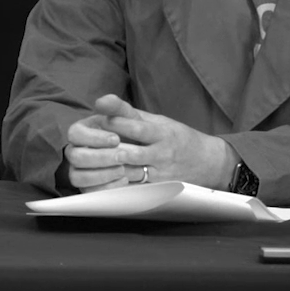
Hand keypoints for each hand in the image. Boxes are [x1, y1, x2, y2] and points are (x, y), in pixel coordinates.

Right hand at [61, 106, 126, 192]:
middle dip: (100, 157)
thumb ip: (116, 107)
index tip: (116, 138)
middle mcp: (75, 152)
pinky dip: (106, 187)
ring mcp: (78, 171)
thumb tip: (101, 101)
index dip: (94, 137)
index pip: (75, 133)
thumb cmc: (130, 133)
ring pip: (78, 177)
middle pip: (75, 156)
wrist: (141, 154)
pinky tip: (124, 181)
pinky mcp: (87, 189)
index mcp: (80, 132)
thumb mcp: (126, 117)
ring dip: (102, 174)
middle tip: (122, 156)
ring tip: (123, 169)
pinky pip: (89, 192)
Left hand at [67, 94, 236, 191]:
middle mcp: (161, 151)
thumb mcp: (155, 119)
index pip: (131, 126)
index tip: (95, 124)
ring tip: (86, 164)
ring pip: (127, 172)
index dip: (110, 125)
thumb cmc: (174, 137)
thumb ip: (126, 111)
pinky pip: (133, 190)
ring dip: (104, 169)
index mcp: (159, 130)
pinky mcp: (159, 188)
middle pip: (125, 152)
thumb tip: (101, 101)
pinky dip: (115, 187)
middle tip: (81, 149)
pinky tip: (100, 182)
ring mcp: (161, 172)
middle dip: (101, 152)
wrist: (208, 162)